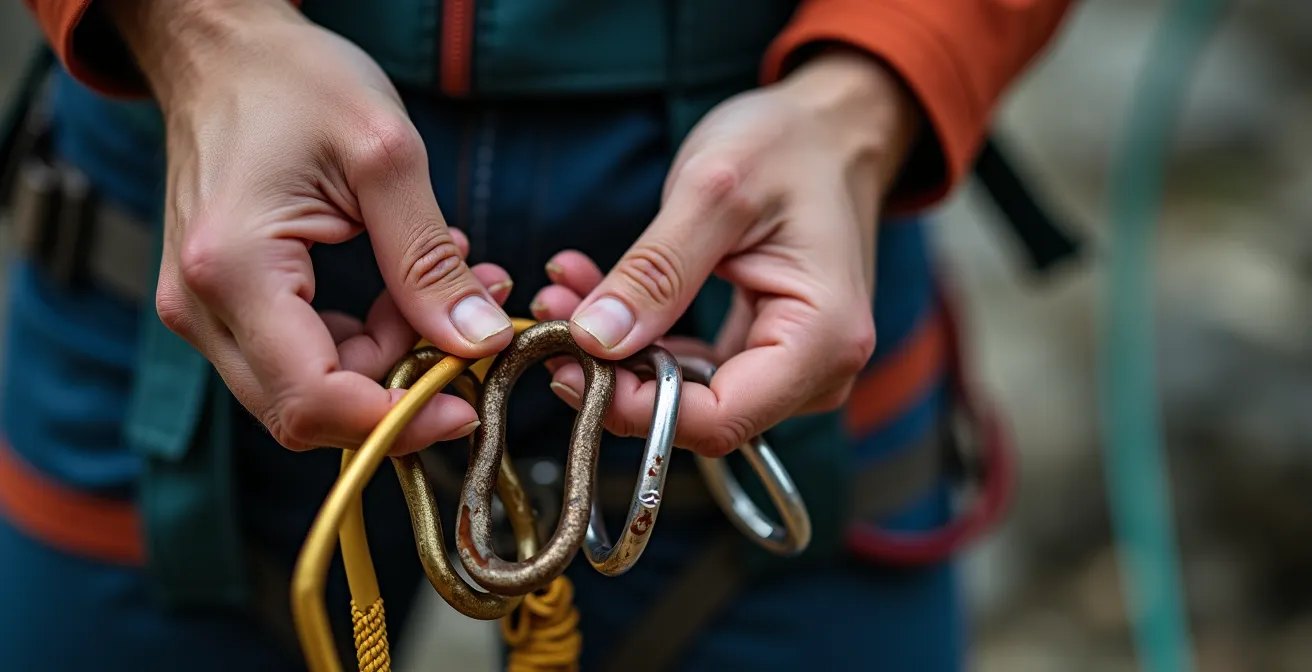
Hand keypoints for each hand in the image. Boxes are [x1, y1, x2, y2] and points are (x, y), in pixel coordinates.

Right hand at [108, 0, 515, 451]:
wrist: (223, 53)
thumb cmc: (295, 82)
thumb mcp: (385, 157)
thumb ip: (430, 261)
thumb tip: (479, 343)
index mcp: (233, 270)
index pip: (312, 400)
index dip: (396, 423)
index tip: (468, 406)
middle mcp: (202, 308)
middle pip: (310, 411)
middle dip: (403, 388)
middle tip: (473, 330)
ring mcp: (206, 313)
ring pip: (313, 391)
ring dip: (393, 356)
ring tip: (451, 284)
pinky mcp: (225, 308)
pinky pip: (305, 357)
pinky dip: (367, 338)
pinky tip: (406, 287)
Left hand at [535, 50, 921, 455]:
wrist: (832, 130)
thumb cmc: (790, 145)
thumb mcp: (712, 191)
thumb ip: (656, 271)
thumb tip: (594, 340)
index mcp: (822, 338)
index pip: (720, 418)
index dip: (636, 407)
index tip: (568, 363)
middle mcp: (818, 369)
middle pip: (699, 415)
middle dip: (616, 373)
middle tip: (552, 313)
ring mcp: (791, 366)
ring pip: (684, 393)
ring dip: (617, 352)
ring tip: (563, 292)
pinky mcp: (763, 351)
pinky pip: (689, 366)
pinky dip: (639, 335)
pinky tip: (594, 294)